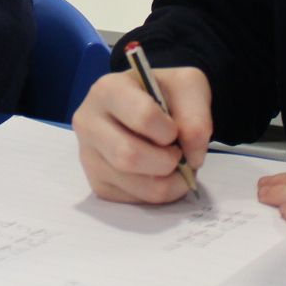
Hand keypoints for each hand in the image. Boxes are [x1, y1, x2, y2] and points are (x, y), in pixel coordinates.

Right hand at [71, 66, 212, 203]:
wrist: (146, 107)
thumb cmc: (163, 94)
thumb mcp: (188, 86)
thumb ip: (196, 116)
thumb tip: (192, 158)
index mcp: (108, 90)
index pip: (143, 117)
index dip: (169, 130)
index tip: (174, 130)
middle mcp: (88, 122)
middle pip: (129, 156)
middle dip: (167, 161)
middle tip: (177, 154)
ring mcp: (88, 156)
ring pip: (134, 183)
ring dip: (168, 181)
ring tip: (173, 165)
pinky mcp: (97, 183)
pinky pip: (132, 199)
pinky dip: (156, 192)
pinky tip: (157, 174)